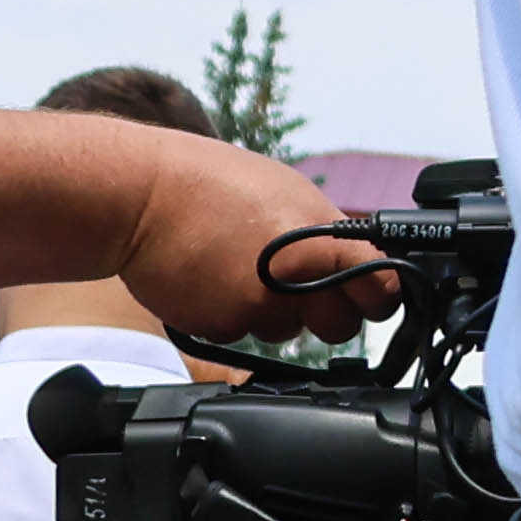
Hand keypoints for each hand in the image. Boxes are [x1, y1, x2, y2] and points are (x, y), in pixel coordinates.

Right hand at [121, 133, 385, 345]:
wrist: (139, 198)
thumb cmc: (213, 185)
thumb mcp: (292, 195)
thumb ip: (330, 235)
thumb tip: (361, 259)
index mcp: (322, 244)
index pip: (381, 291)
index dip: (380, 297)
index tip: (374, 296)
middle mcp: (294, 284)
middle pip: (340, 326)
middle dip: (326, 312)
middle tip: (299, 282)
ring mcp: (255, 311)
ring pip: (287, 332)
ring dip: (273, 312)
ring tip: (241, 268)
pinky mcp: (218, 328)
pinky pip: (241, 335)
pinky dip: (231, 316)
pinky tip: (214, 282)